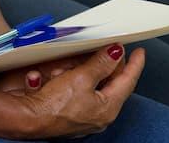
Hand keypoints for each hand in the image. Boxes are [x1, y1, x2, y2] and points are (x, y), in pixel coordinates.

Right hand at [3, 44, 143, 138]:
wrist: (28, 119)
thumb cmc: (53, 105)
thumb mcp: (82, 77)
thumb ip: (101, 63)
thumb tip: (116, 53)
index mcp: (108, 108)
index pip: (127, 82)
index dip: (135, 65)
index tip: (140, 52)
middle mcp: (99, 115)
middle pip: (111, 84)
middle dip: (106, 64)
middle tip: (109, 49)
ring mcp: (85, 116)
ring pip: (93, 86)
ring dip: (85, 71)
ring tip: (71, 64)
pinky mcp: (71, 114)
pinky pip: (77, 92)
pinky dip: (72, 81)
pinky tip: (59, 75)